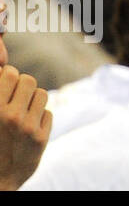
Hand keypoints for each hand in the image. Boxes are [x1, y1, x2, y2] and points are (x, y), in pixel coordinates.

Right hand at [0, 64, 51, 189]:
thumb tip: (3, 67)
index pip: (9, 73)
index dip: (8, 76)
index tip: (6, 84)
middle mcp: (9, 117)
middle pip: (28, 80)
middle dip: (22, 86)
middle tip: (15, 97)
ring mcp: (27, 127)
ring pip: (41, 94)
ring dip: (33, 100)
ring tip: (22, 111)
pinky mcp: (41, 138)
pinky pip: (47, 112)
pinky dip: (40, 117)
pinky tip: (29, 127)